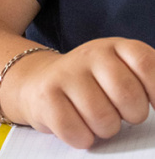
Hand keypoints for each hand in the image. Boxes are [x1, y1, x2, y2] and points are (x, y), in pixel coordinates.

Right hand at [6, 38, 154, 148]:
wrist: (40, 80)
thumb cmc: (92, 84)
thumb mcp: (120, 70)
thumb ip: (146, 79)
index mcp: (115, 46)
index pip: (145, 62)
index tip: (154, 105)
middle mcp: (91, 54)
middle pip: (127, 94)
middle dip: (131, 115)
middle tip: (120, 112)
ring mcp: (66, 73)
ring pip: (103, 119)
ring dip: (104, 130)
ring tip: (95, 118)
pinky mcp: (46, 95)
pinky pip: (77, 132)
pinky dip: (82, 138)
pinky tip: (77, 125)